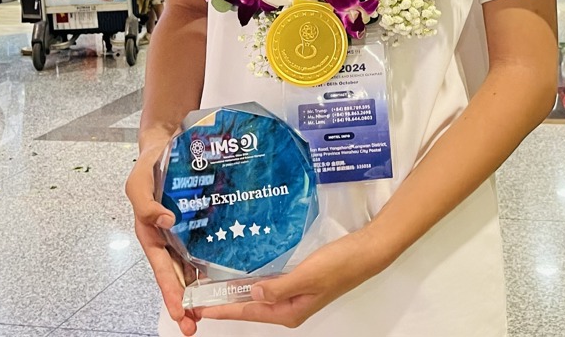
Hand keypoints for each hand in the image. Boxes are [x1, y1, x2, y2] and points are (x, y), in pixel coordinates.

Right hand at [126, 146, 200, 334]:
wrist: (165, 145)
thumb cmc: (148, 166)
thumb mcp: (138, 183)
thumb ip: (147, 204)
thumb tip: (166, 221)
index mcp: (150, 234)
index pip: (161, 269)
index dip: (170, 293)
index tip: (179, 314)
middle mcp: (167, 238)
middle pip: (176, 275)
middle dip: (185, 302)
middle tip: (195, 324)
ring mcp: (183, 232)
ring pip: (191, 265)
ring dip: (199, 288)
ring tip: (213, 308)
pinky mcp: (197, 222)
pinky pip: (205, 245)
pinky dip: (211, 261)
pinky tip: (224, 273)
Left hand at [200, 227, 385, 327]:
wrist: (365, 251)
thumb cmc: (339, 264)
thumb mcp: (307, 276)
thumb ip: (278, 287)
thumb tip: (252, 295)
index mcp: (290, 311)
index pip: (248, 312)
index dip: (223, 309)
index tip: (200, 307)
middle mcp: (289, 307)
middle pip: (250, 307)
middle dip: (225, 302)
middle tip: (199, 295)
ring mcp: (294, 294)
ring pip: (258, 296)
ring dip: (237, 292)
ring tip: (213, 285)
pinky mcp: (298, 280)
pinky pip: (269, 284)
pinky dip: (253, 281)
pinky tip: (242, 274)